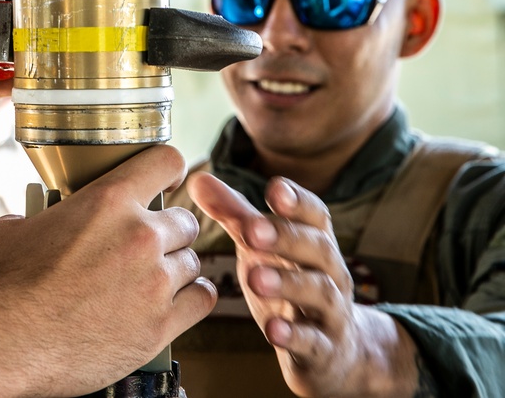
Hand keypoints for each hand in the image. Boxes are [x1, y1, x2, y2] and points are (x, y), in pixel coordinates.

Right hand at [0, 145, 216, 394]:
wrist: (4, 343)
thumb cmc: (4, 287)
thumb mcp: (14, 229)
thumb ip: (39, 217)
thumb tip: (33, 222)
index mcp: (107, 201)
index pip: (166, 162)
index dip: (169, 170)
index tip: (167, 182)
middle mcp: (139, 236)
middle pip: (185, 220)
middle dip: (168, 231)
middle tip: (146, 247)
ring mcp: (154, 282)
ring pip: (192, 262)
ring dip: (174, 269)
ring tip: (150, 281)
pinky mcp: (160, 325)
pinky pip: (202, 300)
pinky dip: (190, 300)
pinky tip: (174, 302)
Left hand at [188, 172, 413, 396]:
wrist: (331, 351)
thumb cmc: (289, 286)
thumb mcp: (262, 249)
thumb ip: (235, 216)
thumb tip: (199, 180)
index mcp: (314, 242)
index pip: (314, 215)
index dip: (297, 201)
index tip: (274, 189)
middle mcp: (329, 272)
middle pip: (317, 248)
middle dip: (285, 236)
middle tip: (251, 230)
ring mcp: (330, 311)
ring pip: (319, 292)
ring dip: (288, 283)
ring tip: (255, 277)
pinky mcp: (323, 348)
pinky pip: (314, 341)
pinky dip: (294, 335)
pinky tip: (273, 330)